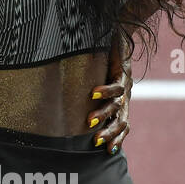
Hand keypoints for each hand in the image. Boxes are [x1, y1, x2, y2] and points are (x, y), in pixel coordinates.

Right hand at [89, 29, 132, 153]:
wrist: (119, 32)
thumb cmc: (104, 56)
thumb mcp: (96, 79)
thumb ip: (86, 92)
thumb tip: (59, 102)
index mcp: (120, 101)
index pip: (122, 124)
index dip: (117, 138)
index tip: (108, 152)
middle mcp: (125, 96)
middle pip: (121, 121)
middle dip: (109, 133)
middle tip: (96, 143)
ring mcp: (125, 84)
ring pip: (118, 106)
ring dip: (103, 114)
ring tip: (89, 120)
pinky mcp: (123, 71)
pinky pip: (116, 84)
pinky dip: (105, 91)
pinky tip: (93, 93)